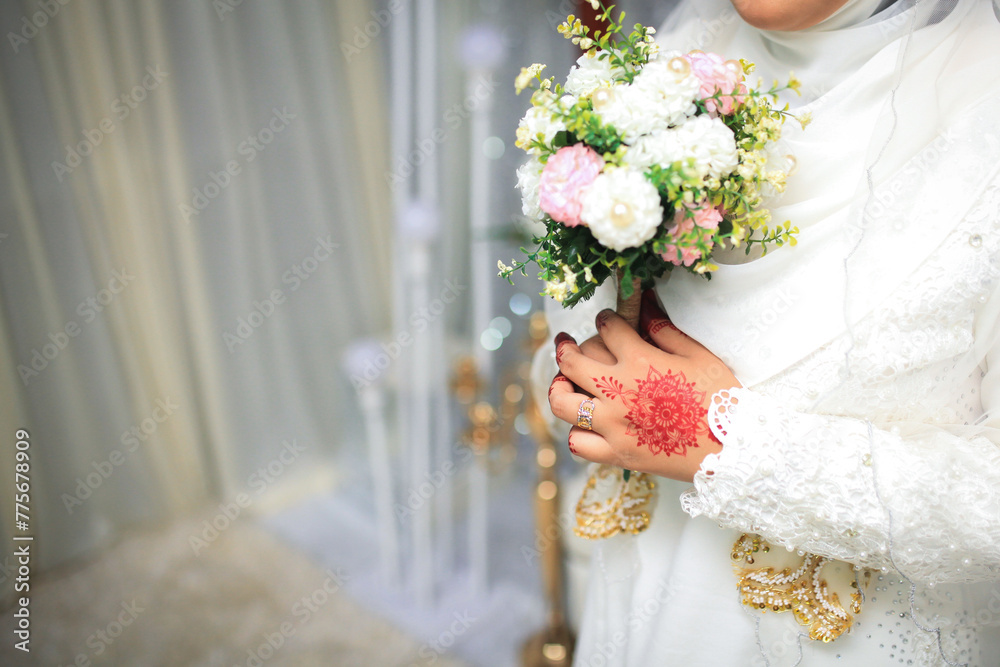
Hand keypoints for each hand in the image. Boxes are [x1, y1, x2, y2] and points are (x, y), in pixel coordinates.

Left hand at [548, 290, 740, 482]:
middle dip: (565, 347)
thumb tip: (644, 302)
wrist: (733, 447)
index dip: (605, 318)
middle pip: (571, 362)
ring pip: (563, 403)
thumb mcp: (696, 354)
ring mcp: (613, 425)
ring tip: (563, 381)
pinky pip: (578, 443)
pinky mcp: (616, 454)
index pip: (607, 328)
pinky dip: (576, 433)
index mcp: (639, 361)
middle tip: (565, 343)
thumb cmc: (720, 397)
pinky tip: (584, 424)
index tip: (607, 319)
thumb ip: (663, 328)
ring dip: (559, 387)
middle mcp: (618, 392)